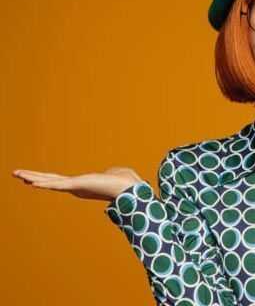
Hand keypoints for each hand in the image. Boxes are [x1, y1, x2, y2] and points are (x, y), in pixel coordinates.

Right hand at [11, 166, 142, 200]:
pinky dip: (45, 184)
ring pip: (50, 181)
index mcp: (82, 185)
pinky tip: (32, 183)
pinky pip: (58, 185)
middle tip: (17, 174)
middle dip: (33, 177)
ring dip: (33, 177)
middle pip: (50, 180)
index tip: (34, 179)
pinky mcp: (78, 185)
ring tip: (17, 174)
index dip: (47, 179)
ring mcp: (76, 187)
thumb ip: (111, 172)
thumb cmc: (126, 182)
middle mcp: (76, 187)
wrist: (130, 189)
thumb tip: (112, 172)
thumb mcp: (116, 173)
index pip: (60, 181)